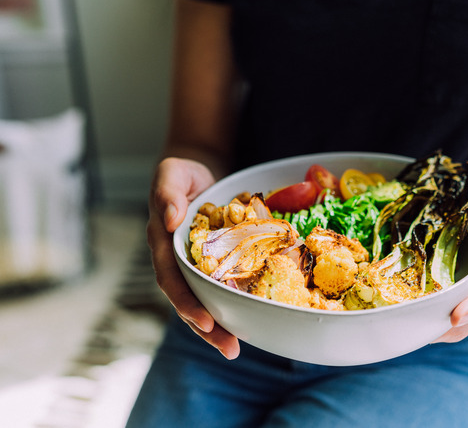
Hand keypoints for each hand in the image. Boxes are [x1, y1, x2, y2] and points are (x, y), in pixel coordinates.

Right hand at [147, 157, 240, 358]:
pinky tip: (251, 320)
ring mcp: (194, 265)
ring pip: (204, 301)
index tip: (204, 321)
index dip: (186, 303)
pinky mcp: (214, 264)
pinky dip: (233, 305)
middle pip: (188, 301)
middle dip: (206, 328)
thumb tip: (169, 219)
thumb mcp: (172, 174)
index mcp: (163, 243)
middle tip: (229, 348)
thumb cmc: (181, 173)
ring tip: (236, 348)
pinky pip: (222, 288)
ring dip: (219, 326)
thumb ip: (167, 193)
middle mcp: (176, 261)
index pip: (171, 280)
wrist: (196, 171)